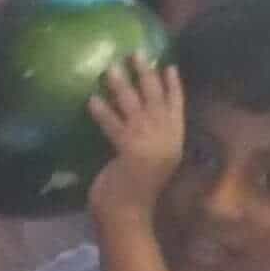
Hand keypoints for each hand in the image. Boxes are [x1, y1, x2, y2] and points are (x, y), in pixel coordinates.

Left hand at [87, 57, 189, 218]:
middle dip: (146, 75)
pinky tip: (92, 100)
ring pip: (134, 108)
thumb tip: (135, 113)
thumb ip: (147, 139)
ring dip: (121, 86)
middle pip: (156, 100)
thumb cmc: (134, 191)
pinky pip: (114, 127)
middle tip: (136, 53)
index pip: (177, 107)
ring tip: (109, 68)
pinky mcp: (129, 154)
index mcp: (174, 143)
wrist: (128, 217)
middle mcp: (166, 141)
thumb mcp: (147, 161)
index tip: (168, 64)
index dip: (173, 85)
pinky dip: (102, 113)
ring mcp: (149, 147)